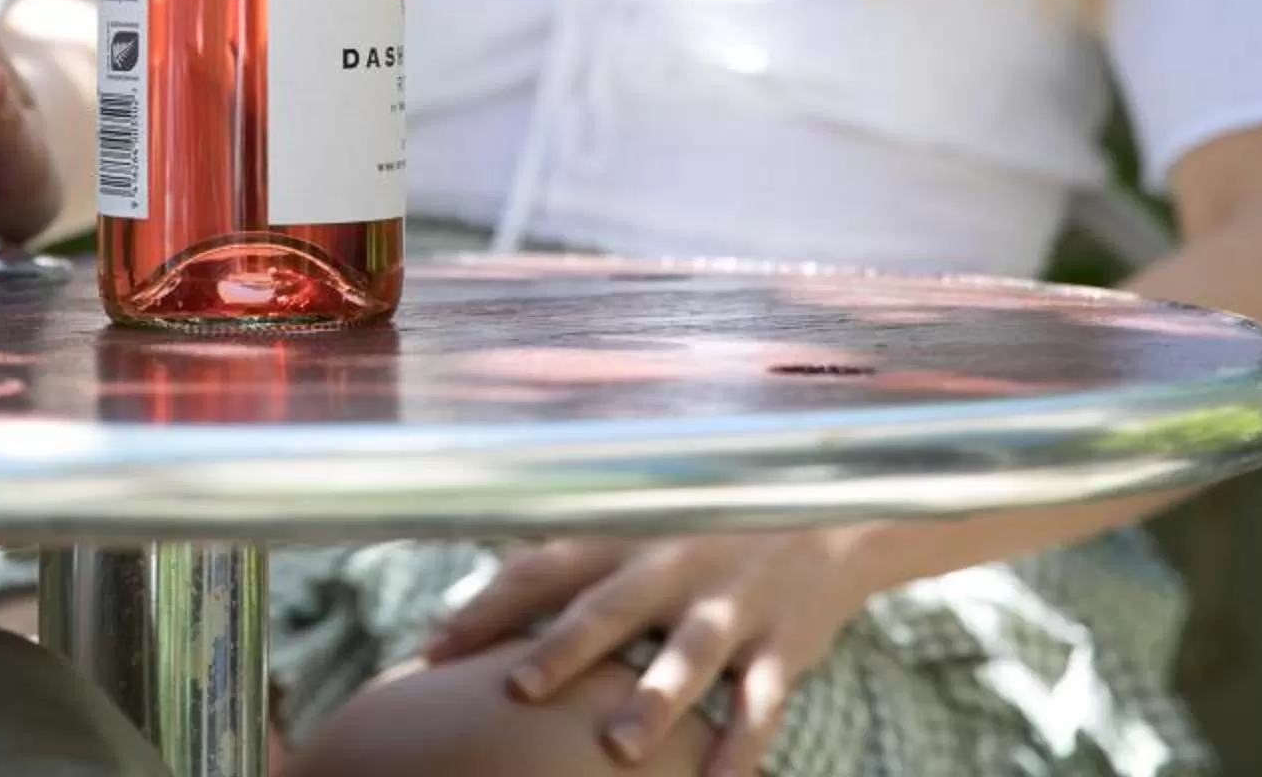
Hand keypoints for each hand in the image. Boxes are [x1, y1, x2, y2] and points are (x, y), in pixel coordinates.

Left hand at [420, 531, 875, 776]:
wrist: (826, 513)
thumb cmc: (703, 533)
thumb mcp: (636, 531)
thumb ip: (565, 564)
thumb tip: (467, 607)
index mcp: (627, 538)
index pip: (546, 567)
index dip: (490, 604)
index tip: (434, 648)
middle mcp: (675, 565)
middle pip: (613, 606)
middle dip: (566, 647)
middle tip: (519, 690)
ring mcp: (732, 603)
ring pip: (691, 654)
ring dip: (655, 699)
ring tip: (618, 748)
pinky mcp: (783, 642)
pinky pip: (763, 700)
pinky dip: (742, 745)